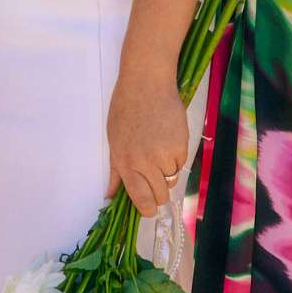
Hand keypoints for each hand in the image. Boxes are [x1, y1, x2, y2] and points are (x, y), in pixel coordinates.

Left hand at [107, 72, 188, 216]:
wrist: (147, 83)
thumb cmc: (126, 108)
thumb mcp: (114, 140)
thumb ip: (115, 171)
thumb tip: (110, 197)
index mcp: (125, 162)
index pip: (140, 199)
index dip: (147, 208)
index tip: (149, 208)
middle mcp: (144, 162)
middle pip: (160, 195)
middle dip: (159, 192)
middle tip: (155, 176)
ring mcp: (164, 155)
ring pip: (172, 179)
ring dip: (167, 170)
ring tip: (158, 148)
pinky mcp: (181, 145)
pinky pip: (181, 162)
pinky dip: (176, 156)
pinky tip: (167, 137)